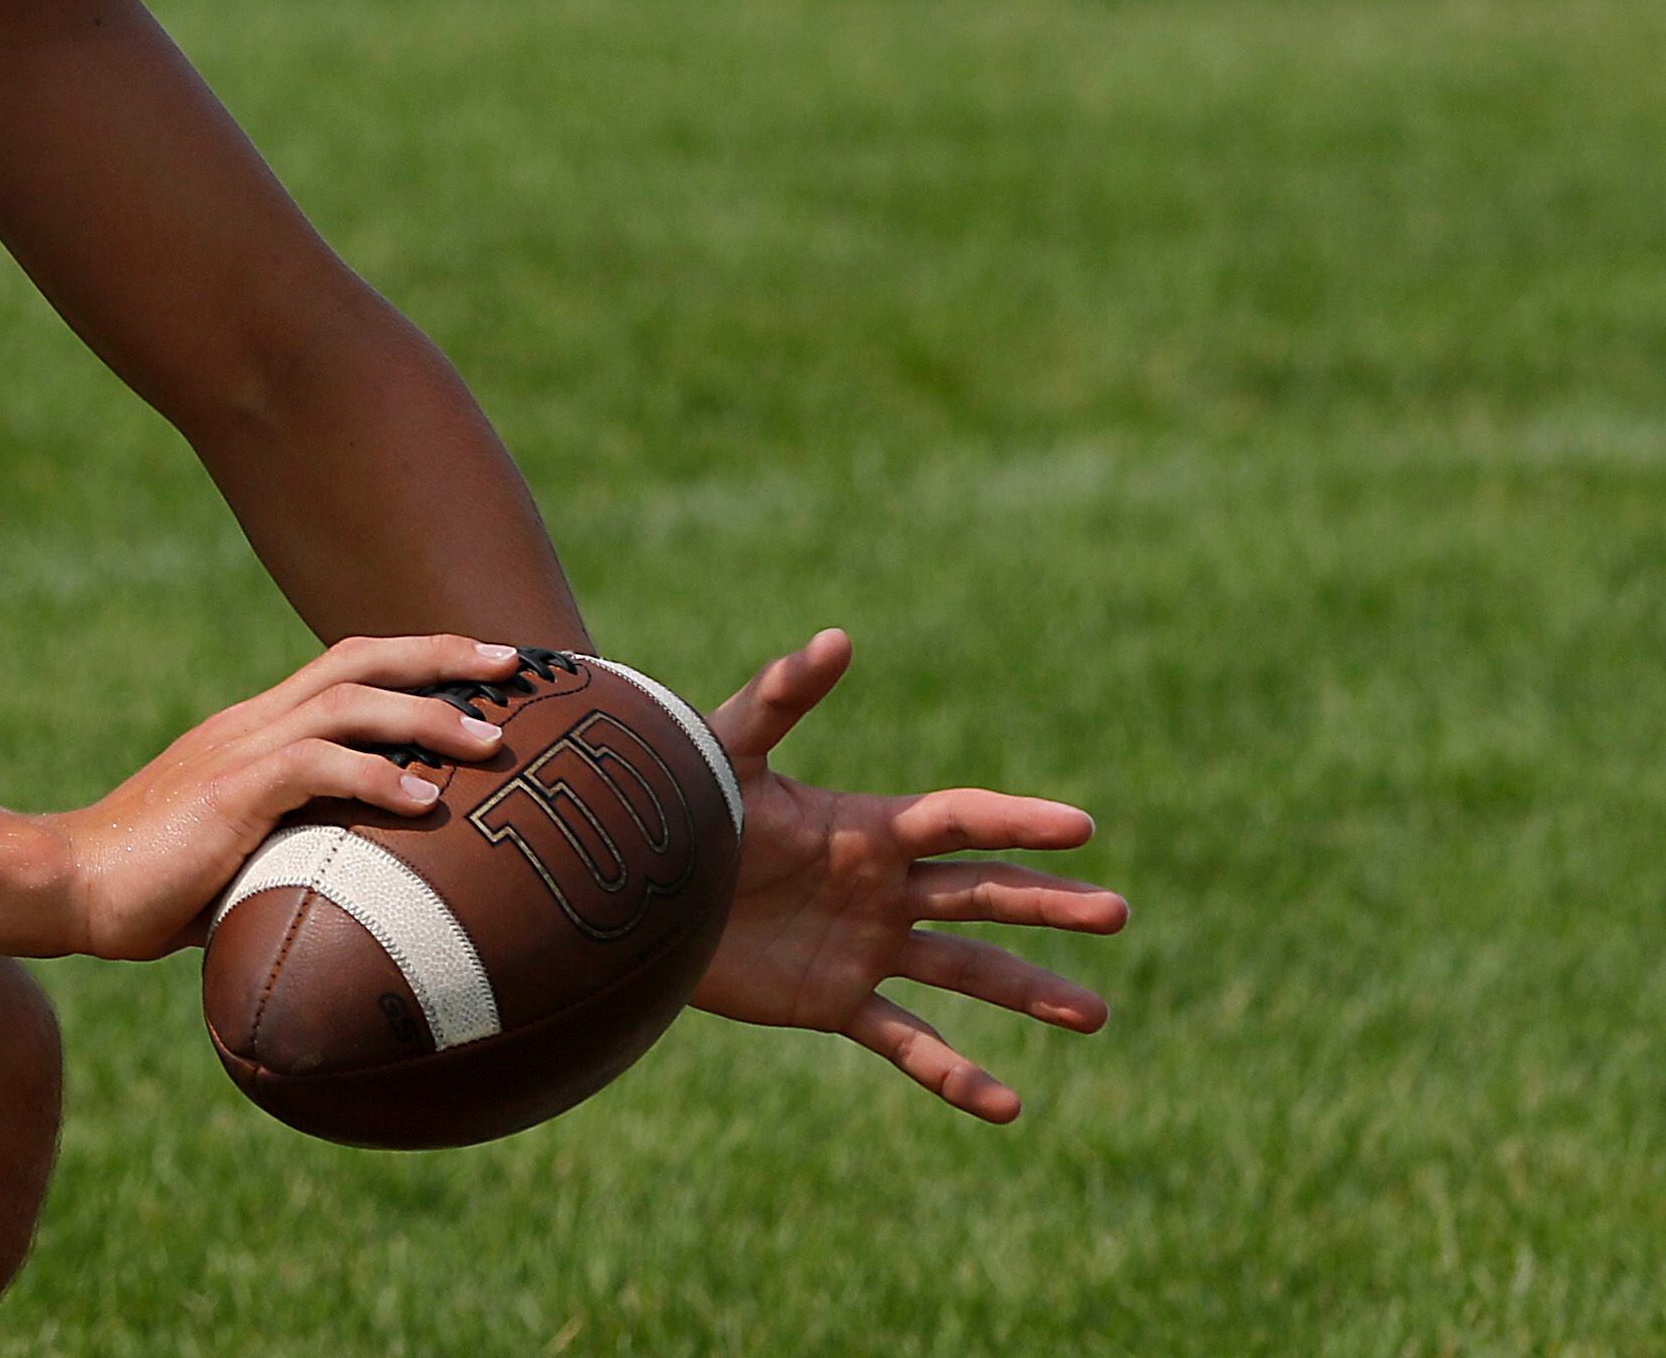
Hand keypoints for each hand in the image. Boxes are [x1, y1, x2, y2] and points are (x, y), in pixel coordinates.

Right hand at [48, 634, 522, 961]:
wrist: (70, 885)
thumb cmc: (149, 888)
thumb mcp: (240, 857)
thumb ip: (295, 851)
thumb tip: (361, 893)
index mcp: (253, 731)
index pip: (345, 668)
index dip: (416, 659)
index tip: (482, 668)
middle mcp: (252, 724)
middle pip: (359, 659)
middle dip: (441, 655)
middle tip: (513, 665)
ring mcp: (240, 751)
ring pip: (349, 703)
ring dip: (427, 715)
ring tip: (491, 739)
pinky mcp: (229, 792)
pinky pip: (315, 767)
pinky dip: (376, 778)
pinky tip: (424, 803)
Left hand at [691, 628, 1129, 1123]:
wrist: (627, 887)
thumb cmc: (677, 809)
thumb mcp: (727, 752)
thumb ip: (779, 696)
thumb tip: (836, 638)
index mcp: (866, 827)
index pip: (960, 821)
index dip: (1017, 822)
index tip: (1082, 827)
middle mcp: (880, 887)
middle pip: (983, 893)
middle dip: (1049, 903)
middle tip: (1118, 912)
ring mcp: (864, 946)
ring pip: (965, 970)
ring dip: (1031, 991)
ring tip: (1097, 1015)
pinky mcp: (833, 1001)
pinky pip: (908, 1043)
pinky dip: (956, 1075)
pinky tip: (1008, 1107)